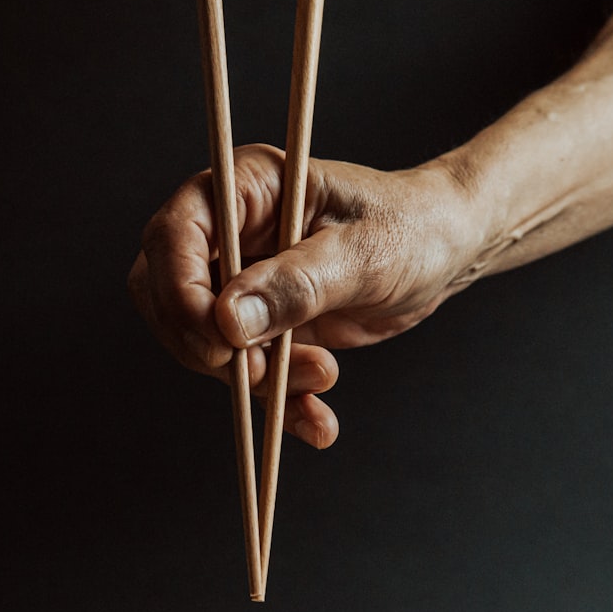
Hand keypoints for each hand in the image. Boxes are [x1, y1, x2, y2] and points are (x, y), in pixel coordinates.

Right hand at [128, 143, 485, 447]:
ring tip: (322, 377)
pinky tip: (316, 422)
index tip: (219, 341)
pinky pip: (247, 372)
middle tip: (259, 371)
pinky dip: (278, 404)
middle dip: (206, 344)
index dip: (180, 291)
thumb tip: (226, 321)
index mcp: (246, 189)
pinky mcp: (262, 325)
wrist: (444, 251)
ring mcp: (241, 281)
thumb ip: (296, 284)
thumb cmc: (412, 227)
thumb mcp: (363, 254)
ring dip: (253, 378)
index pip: (175, 235)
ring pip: (203, 343)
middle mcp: (232, 232)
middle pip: (168, 293)